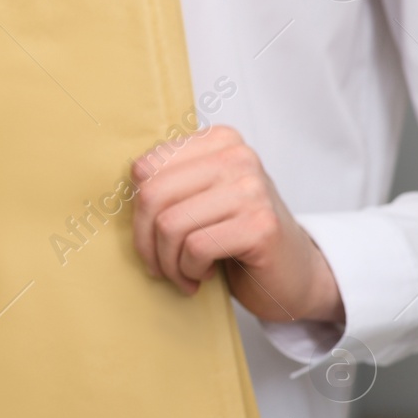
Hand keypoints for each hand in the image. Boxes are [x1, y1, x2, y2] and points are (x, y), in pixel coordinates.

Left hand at [130, 126, 343, 323]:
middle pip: (153, 196)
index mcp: (218, 141)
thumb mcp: (201, 198)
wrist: (295, 273)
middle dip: (146, 240)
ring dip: (168, 262)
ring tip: (182, 273)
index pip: (146, 168)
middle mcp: (238, 156)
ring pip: (170, 225)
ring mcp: (252, 189)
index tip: (150, 236)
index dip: (137, 211)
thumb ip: (168, 184)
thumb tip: (122, 191)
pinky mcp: (260, 225)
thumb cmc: (238, 237)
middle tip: (159, 265)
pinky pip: (195, 248)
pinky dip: (189, 271)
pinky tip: (202, 276)